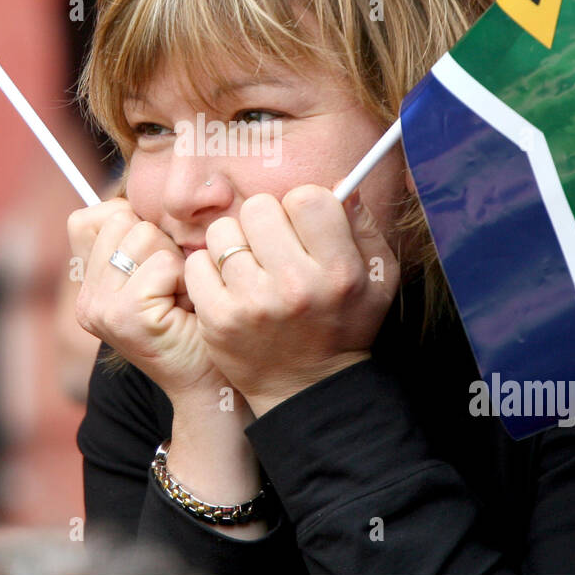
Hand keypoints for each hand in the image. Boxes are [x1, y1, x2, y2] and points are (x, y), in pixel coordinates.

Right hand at [67, 199, 220, 398]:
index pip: (90, 217)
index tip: (157, 259)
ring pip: (142, 236)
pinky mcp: (125, 317)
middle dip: (160, 243)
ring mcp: (100, 309)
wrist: (210, 383)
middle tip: (173, 285)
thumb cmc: (195, 322)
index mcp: (88, 286)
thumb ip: (140, 237)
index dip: (133, 224)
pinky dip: (183, 279)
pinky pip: (162, 264)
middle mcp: (86, 298)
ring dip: (174, 261)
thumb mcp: (160, 272)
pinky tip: (186, 307)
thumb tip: (139, 191)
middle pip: (120, 219)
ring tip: (180, 296)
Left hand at [184, 185, 399, 415]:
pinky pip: (197, 263)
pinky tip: (229, 286)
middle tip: (273, 246)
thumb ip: (363, 227)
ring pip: (223, 232)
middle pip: (259, 207)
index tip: (303, 225)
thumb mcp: (377, 278)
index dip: (303, 206)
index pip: (307, 198)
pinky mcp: (218, 320)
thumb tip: (340, 185)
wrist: (308, 389)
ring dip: (234, 243)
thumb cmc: (344, 325)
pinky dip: (209, 270)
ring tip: (250, 267)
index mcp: (339, 272)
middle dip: (266, 221)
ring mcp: (253, 304)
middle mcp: (296, 287)